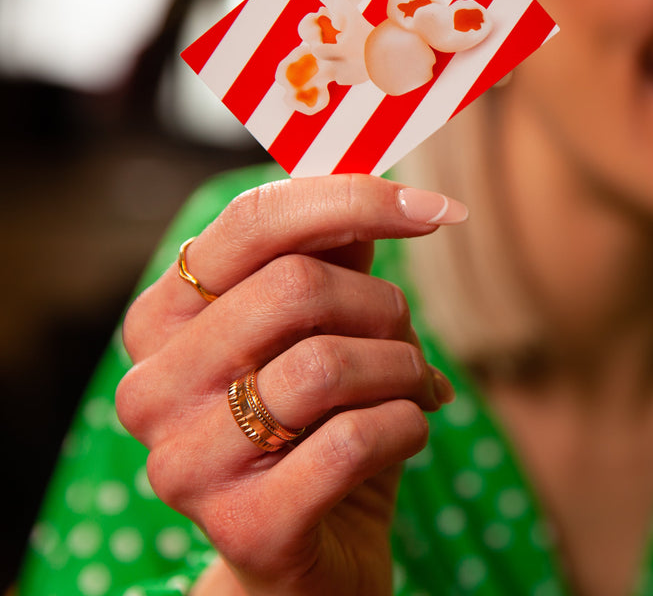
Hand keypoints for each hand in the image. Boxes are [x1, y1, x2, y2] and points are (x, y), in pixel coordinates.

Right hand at [116, 174, 464, 595]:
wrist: (313, 553)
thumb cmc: (318, 425)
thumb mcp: (324, 328)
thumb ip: (334, 252)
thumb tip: (376, 166)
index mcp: (161, 320)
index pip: (253, 222)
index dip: (355, 199)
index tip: (437, 207)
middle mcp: (150, 388)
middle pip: (296, 286)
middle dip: (382, 306)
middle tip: (406, 334)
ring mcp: (184, 464)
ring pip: (326, 364)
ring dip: (401, 368)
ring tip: (415, 386)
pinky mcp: (242, 526)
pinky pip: (354, 439)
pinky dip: (407, 424)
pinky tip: (408, 431)